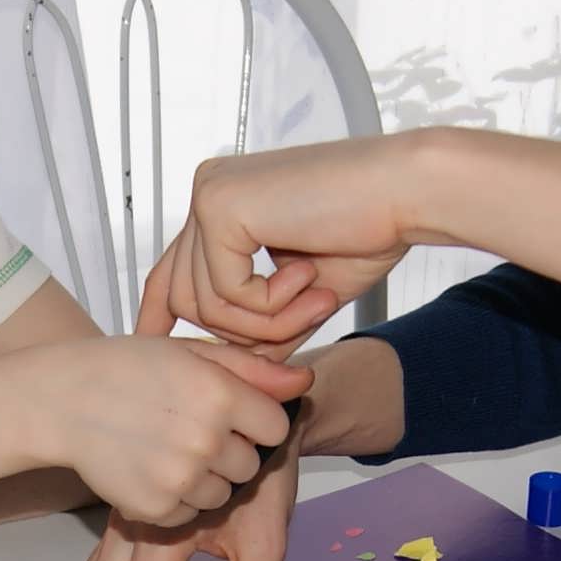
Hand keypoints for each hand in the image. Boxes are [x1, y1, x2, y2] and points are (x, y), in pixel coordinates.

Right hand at [24, 334, 307, 527]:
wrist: (62, 401)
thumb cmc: (127, 369)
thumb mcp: (192, 353)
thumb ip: (253, 370)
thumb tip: (304, 384)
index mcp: (221, 395)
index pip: (275, 427)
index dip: (254, 421)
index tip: (229, 414)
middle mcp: (207, 440)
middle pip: (250, 465)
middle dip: (229, 452)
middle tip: (188, 430)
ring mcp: (181, 479)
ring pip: (222, 495)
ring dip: (205, 480)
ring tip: (168, 450)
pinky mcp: (157, 509)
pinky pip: (188, 515)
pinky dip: (176, 501)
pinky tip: (151, 469)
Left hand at [139, 138, 422, 348]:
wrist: (407, 192)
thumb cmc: (369, 232)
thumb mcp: (302, 294)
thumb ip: (261, 324)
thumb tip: (230, 368)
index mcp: (223, 204)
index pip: (170, 269)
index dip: (157, 313)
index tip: (153, 344)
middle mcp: (208, 194)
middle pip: (183, 297)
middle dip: (242, 332)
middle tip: (307, 318)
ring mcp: (209, 197)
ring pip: (203, 303)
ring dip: (266, 323)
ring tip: (317, 298)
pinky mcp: (220, 207)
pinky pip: (225, 293)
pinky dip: (272, 305)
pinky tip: (309, 276)